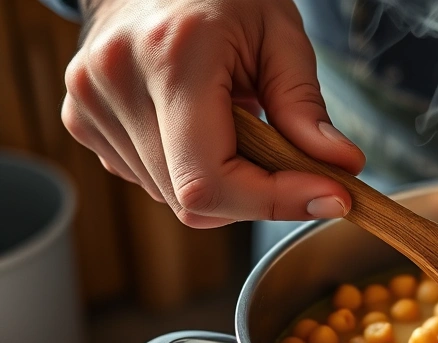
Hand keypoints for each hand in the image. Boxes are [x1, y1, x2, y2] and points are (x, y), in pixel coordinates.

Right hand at [61, 0, 364, 227]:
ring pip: (174, 199)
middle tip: (304, 173)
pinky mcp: (83, 122)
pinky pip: (152, 183)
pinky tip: (207, 130)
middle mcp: (116, 84)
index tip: (332, 198)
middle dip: (260, 197)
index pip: (210, 177)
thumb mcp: (279, 34)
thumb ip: (304, 104)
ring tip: (245, 131)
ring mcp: (90, 106)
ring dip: (229, 188)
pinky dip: (195, 174)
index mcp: (170, 57)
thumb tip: (342, 165)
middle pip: (194, 198)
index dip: (273, 202)